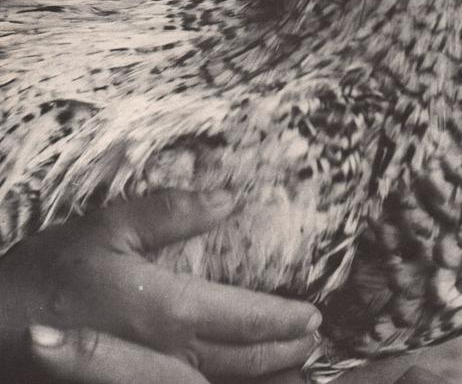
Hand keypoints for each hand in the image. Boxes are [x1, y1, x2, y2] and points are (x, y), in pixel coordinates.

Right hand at [0, 189, 319, 381]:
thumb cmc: (48, 274)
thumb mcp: (107, 227)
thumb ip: (171, 212)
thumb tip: (228, 196)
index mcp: (167, 309)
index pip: (244, 318)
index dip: (284, 318)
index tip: (312, 313)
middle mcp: (167, 355)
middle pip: (242, 361)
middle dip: (284, 352)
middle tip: (313, 340)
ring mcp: (146, 382)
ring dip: (264, 380)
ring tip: (295, 370)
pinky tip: (239, 383)